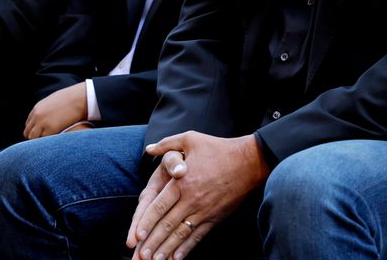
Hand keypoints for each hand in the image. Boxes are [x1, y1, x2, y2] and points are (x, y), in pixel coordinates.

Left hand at [24, 82, 87, 138]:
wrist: (78, 98)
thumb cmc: (70, 99)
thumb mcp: (53, 102)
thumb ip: (46, 110)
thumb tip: (47, 118)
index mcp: (36, 109)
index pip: (28, 124)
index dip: (34, 130)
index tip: (41, 134)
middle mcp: (37, 116)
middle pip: (28, 132)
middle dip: (34, 137)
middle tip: (45, 140)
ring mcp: (42, 123)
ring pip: (33, 138)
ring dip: (39, 140)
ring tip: (49, 143)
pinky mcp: (50, 129)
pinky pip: (43, 140)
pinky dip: (47, 142)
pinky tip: (53, 142)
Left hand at [126, 132, 269, 259]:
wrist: (249, 161)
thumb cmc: (219, 148)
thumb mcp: (191, 139)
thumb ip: (168, 144)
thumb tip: (149, 148)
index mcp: (182, 182)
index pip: (159, 206)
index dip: (146, 222)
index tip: (136, 235)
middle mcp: (191, 199)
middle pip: (167, 225)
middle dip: (152, 242)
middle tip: (139, 256)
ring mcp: (203, 211)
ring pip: (180, 234)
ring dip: (166, 249)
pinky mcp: (215, 218)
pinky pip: (198, 236)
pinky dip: (186, 248)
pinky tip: (177, 257)